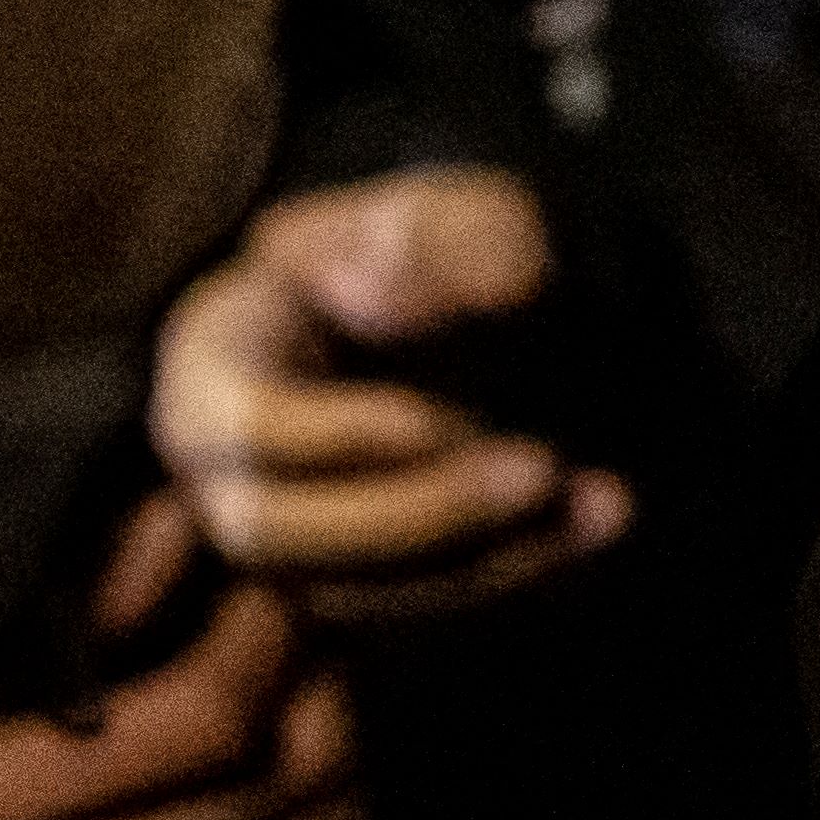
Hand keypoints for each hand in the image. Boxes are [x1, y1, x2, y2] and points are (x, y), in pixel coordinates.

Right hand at [0, 492, 368, 819]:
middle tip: (324, 643)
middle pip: (287, 775)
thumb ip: (117, 574)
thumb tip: (197, 516)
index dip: (273, 633)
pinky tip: (308, 808)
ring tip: (316, 712)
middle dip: (330, 689)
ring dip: (350, 759)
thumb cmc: (17, 733)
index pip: (209, 715)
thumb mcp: (38, 640)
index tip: (281, 586)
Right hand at [150, 166, 628, 621]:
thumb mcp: (450, 214)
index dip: (335, 436)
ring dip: (483, 559)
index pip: (242, 422)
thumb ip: (431, 244)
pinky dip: (516, 571)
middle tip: (542, 470)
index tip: (440, 422)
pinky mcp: (357, 577)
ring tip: (603, 504)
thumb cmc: (437, 244)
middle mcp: (225, 466)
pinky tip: (601, 522)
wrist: (480, 298)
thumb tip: (367, 300)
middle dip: (417, 513)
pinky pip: (416, 605)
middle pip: (277, 532)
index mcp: (215, 358)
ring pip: (351, 592)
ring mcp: (286, 534)